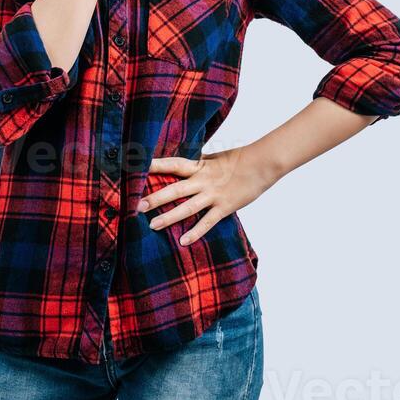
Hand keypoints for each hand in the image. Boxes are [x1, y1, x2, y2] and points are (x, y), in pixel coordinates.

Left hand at [136, 146, 277, 245]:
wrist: (262, 163)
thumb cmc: (239, 159)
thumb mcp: (215, 158)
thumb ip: (200, 164)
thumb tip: (187, 165)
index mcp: (199, 166)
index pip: (172, 164)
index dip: (155, 166)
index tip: (137, 167)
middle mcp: (203, 180)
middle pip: (175, 189)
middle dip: (155, 198)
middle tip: (136, 205)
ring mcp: (213, 195)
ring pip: (187, 207)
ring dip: (169, 216)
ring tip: (152, 225)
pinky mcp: (225, 207)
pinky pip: (207, 222)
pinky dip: (195, 232)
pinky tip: (182, 241)